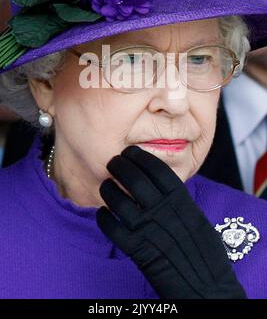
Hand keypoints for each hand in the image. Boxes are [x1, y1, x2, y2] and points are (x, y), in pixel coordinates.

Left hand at [96, 145, 246, 298]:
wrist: (206, 284)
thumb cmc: (205, 252)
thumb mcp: (196, 217)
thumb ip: (178, 201)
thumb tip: (162, 186)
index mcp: (181, 200)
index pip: (156, 168)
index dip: (139, 157)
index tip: (130, 152)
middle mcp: (163, 210)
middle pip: (134, 179)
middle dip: (119, 166)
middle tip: (113, 163)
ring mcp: (149, 229)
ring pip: (118, 201)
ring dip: (108, 190)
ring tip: (106, 186)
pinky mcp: (138, 250)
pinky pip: (113, 228)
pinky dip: (104, 218)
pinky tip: (103, 214)